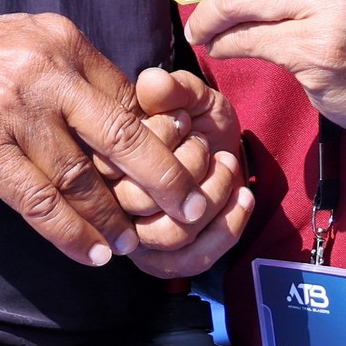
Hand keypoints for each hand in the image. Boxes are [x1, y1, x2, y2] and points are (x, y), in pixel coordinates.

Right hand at [0, 10, 212, 267]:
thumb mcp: (15, 41)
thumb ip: (61, 71)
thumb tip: (113, 111)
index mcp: (60, 38)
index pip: (126, 95)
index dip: (156, 138)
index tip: (178, 169)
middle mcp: (45, 69)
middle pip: (123, 133)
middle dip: (164, 177)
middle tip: (192, 208)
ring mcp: (14, 109)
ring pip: (82, 176)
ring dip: (113, 218)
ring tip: (133, 244)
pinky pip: (40, 201)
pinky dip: (71, 233)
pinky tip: (91, 253)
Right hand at [110, 68, 254, 278]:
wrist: (218, 147)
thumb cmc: (196, 120)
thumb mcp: (190, 95)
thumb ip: (173, 88)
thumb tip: (152, 84)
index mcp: (101, 160)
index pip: (119, 161)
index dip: (161, 139)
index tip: (184, 120)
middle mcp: (109, 203)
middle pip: (141, 202)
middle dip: (189, 169)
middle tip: (207, 146)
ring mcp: (134, 237)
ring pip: (169, 234)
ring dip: (211, 197)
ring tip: (228, 166)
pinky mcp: (161, 261)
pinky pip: (191, 258)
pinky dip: (227, 227)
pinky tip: (244, 195)